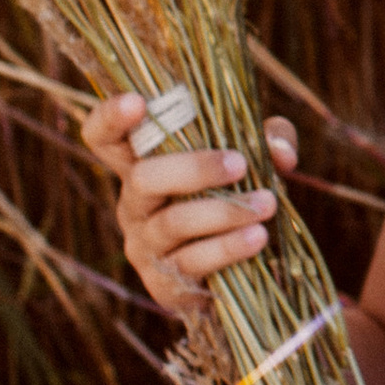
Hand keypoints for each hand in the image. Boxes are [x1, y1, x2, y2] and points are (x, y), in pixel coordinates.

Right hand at [81, 90, 296, 316]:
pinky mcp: (163, 283)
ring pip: (172, 222)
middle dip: (193, 168)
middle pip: (142, 178)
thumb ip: (269, 141)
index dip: (110, 117)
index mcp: (142, 164)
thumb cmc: (237, 198)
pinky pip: (191, 262)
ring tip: (267, 204)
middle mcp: (133, 203)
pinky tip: (259, 238)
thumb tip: (281, 152)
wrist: (243, 275)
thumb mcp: (255, 160)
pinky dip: (228, 248)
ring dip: (223, 211)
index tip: (138, 101)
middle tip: (240, 164)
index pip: (104, 137)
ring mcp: (144, 245)